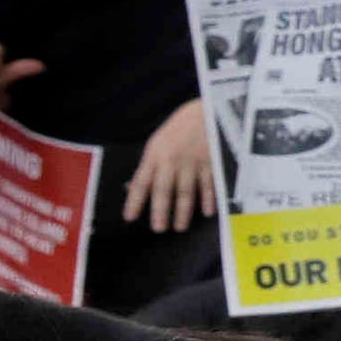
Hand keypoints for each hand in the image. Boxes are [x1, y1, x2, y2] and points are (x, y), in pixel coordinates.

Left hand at [119, 95, 216, 231]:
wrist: (205, 111)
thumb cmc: (177, 130)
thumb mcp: (156, 144)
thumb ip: (147, 167)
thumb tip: (131, 188)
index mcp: (154, 155)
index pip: (141, 182)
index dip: (134, 201)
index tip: (129, 218)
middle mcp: (172, 160)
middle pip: (164, 189)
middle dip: (160, 211)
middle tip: (158, 229)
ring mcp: (192, 162)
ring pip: (186, 190)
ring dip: (183, 211)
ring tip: (179, 227)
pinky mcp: (211, 162)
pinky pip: (209, 184)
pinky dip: (208, 199)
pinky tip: (207, 212)